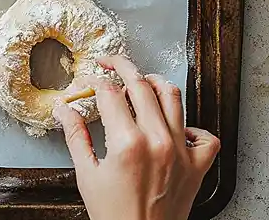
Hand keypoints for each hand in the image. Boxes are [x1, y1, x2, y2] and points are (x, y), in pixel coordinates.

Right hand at [54, 55, 219, 219]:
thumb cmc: (113, 214)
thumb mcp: (86, 173)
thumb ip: (75, 135)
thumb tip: (64, 109)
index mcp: (127, 143)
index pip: (109, 93)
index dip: (95, 81)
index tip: (89, 81)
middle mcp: (158, 141)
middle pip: (141, 85)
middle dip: (123, 67)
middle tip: (111, 63)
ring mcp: (181, 152)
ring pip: (173, 98)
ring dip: (154, 84)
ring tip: (141, 82)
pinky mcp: (197, 166)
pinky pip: (204, 135)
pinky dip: (191, 126)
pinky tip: (174, 126)